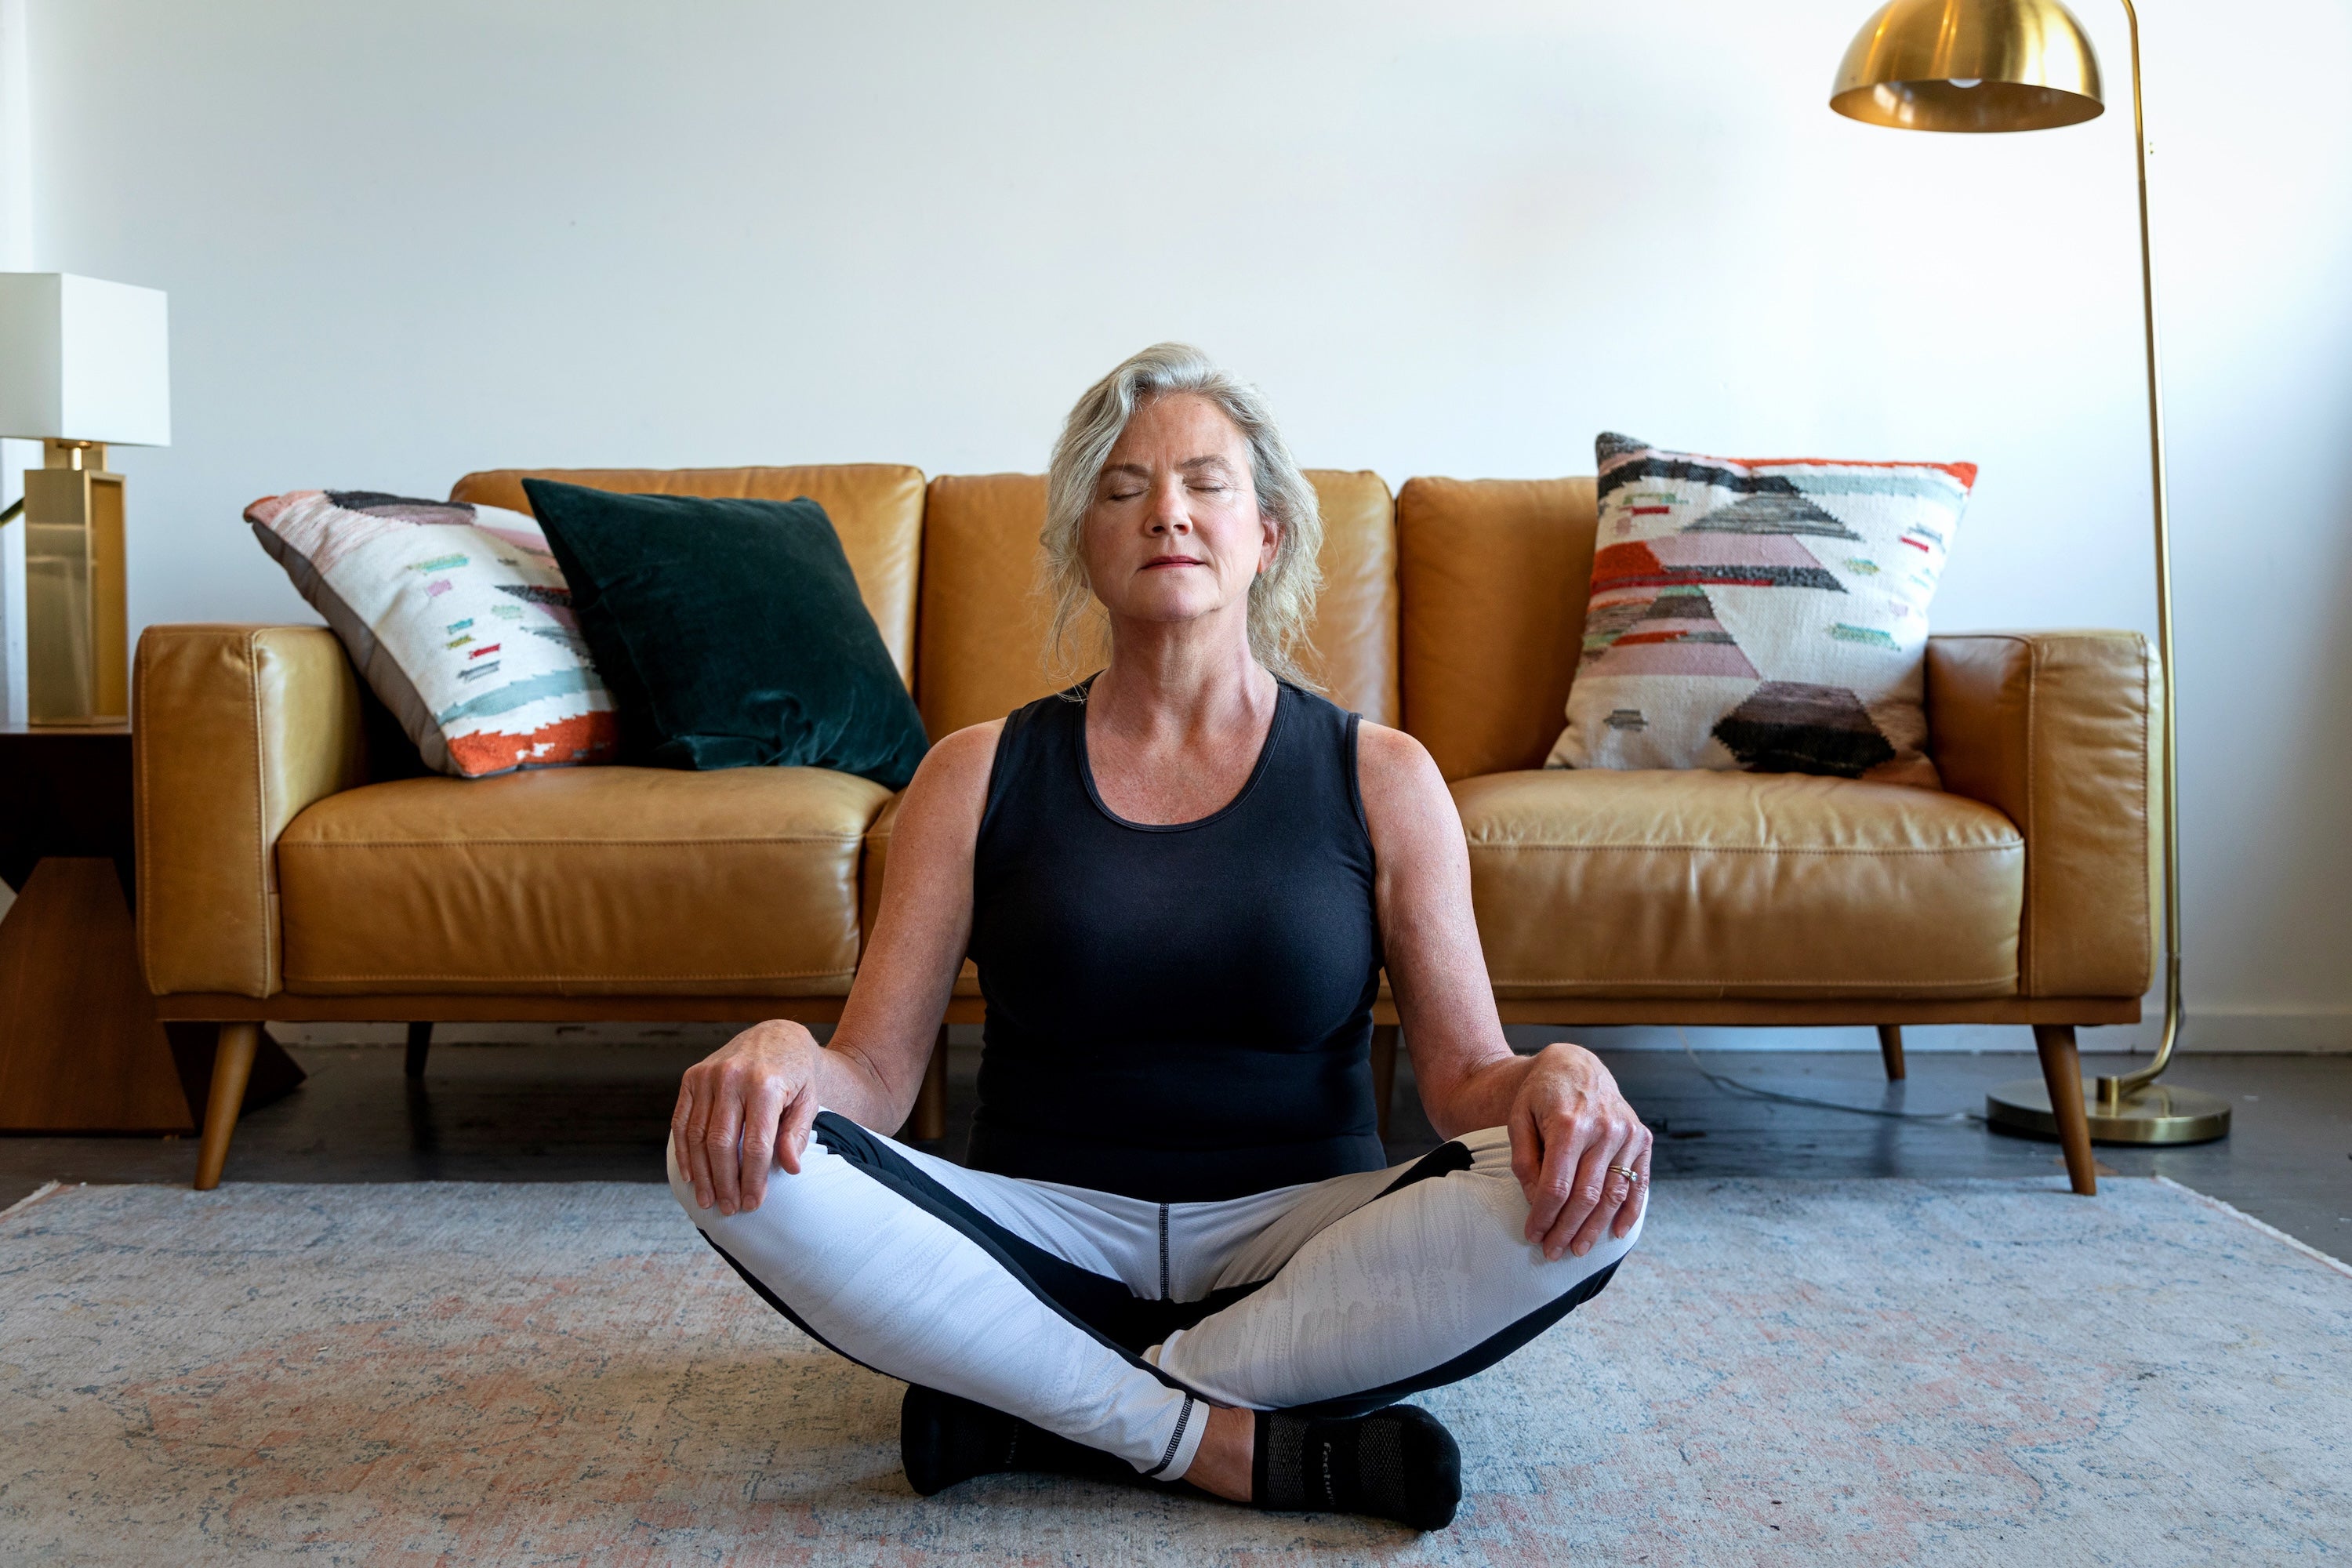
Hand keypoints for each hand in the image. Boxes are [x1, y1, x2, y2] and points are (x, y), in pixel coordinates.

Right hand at [672, 1020, 823, 1216]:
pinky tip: (690, 1176)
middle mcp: (733, 1076)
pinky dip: (684, 1152)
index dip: (752, 1179)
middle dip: (725, 1182)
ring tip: (709, 1200)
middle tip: (730, 1209)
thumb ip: (797, 1133)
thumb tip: (791, 1169)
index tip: (753, 1204)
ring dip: (702, 1174)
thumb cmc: (796, 1074)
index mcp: (765, 1083)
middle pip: (722, 1143)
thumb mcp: (809, 1100)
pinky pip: (681, 1121)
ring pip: (698, 1136)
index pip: (755, 1144)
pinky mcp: (692, 1076)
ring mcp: (707, 1075)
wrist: (775, 1036)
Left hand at [1506, 1042, 1652, 1260]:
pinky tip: (1616, 1233)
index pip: (1556, 1186)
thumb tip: (1537, 1202)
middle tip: (1552, 1252)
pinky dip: (1630, 1211)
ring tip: (1578, 1249)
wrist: (1576, 1065)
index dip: (1543, 1216)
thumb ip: (1525, 1161)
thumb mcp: (1519, 1119)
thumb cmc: (1541, 1095)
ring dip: (1595, 1228)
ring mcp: (1627, 1134)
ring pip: (1613, 1195)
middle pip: (1586, 1196)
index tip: (1532, 1235)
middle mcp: (1604, 1129)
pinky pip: (1639, 1182)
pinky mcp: (1641, 1137)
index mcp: (1569, 1124)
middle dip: (1567, 1229)